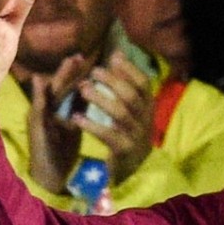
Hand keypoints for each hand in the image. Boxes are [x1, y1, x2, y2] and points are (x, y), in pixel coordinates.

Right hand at [27, 55, 86, 192]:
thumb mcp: (73, 123)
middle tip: (78, 56)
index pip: (69, 88)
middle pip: (58, 87)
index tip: (87, 58)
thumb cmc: (61, 148)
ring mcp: (39, 119)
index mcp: (57, 109)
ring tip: (64, 64)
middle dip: (68, 71)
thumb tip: (89, 86)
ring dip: (56, 78)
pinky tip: (38, 82)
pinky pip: (38, 112)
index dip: (77, 74)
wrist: (50, 175)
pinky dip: (39, 96)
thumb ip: (78, 106)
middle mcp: (46, 111)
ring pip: (47, 95)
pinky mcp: (36, 130)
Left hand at [75, 50, 153, 184]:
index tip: (113, 57)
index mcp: (147, 108)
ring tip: (82, 89)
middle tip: (93, 72)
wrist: (134, 170)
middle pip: (132, 96)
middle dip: (112, 81)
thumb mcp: (132, 109)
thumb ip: (125, 84)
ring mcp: (136, 136)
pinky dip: (92, 126)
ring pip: (121, 114)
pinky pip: (108, 136)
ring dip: (101, 99)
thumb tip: (117, 54)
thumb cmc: (129, 134)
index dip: (130, 69)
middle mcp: (145, 120)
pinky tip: (76, 117)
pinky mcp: (124, 151)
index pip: (144, 84)